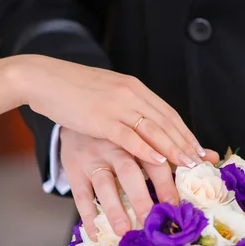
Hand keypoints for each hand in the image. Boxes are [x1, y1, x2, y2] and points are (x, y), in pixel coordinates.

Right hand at [11, 55, 203, 167]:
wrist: (44, 79)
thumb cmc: (73, 89)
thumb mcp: (107, 92)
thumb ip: (127, 104)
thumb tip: (142, 123)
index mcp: (134, 87)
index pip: (168, 113)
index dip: (186, 133)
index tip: (198, 150)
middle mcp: (131, 94)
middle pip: (166, 122)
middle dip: (185, 144)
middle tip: (200, 163)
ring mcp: (117, 105)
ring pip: (153, 129)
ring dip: (173, 149)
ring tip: (187, 166)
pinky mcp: (100, 118)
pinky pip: (129, 136)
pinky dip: (146, 149)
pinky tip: (159, 161)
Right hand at [60, 129, 218, 238]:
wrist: (77, 111)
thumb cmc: (119, 129)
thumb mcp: (145, 132)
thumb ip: (175, 147)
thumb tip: (212, 157)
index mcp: (136, 136)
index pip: (156, 157)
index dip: (168, 180)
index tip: (179, 203)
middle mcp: (114, 146)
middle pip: (130, 171)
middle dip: (143, 196)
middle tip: (154, 220)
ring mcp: (92, 158)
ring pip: (104, 183)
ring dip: (114, 208)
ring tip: (124, 230)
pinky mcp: (73, 168)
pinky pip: (79, 193)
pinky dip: (87, 214)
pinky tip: (95, 232)